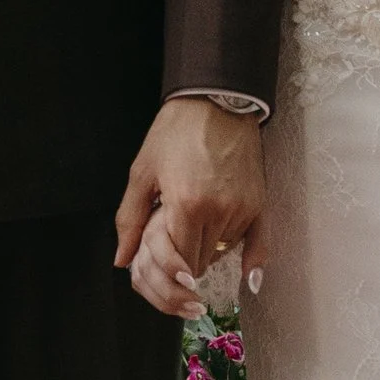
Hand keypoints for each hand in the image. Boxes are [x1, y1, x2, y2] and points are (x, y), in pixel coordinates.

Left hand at [113, 97, 266, 315]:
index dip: (166, 270)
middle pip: (200, 264)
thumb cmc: (175, 131)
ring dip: (206, 251)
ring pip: (221, 253)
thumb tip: (121, 260)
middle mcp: (217, 212)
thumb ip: (129, 219)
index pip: (178, 264)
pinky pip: (257, 245)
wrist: (214, 99)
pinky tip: (249, 280)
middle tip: (173, 247)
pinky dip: (250, 260)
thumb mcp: (142, 171)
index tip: (160, 267)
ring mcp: (241, 209)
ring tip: (193, 228)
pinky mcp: (258, 203)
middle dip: (183, 264)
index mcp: (185, 206)